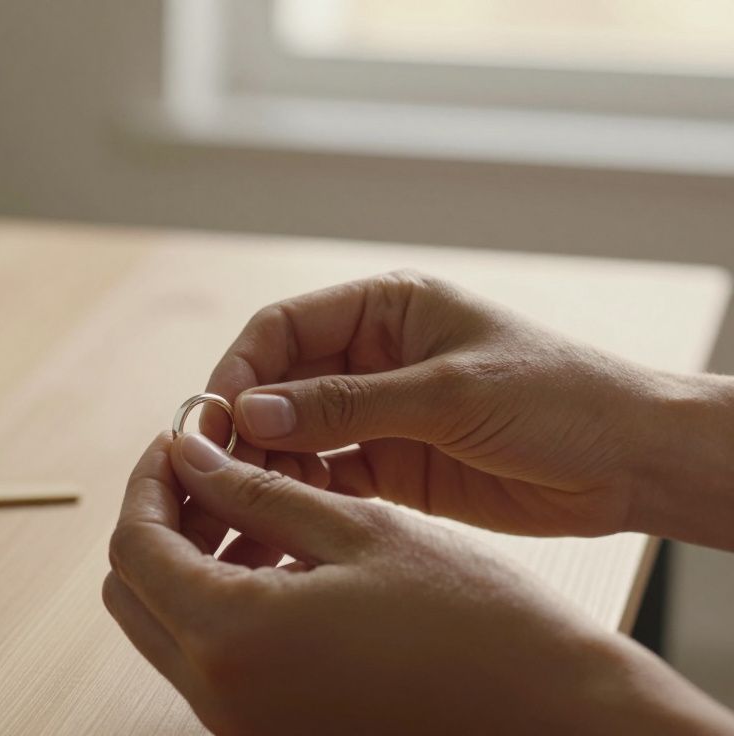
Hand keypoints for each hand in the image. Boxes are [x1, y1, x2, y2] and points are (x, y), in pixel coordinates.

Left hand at [104, 433, 733, 734]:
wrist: (553, 716)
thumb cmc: (475, 621)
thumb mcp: (358, 531)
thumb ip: (256, 491)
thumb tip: (191, 454)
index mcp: (231, 639)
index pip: (135, 546)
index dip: (148, 481)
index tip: (181, 441)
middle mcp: (221, 696)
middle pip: (135, 591)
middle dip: (161, 519)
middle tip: (210, 468)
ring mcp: (244, 725)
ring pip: (171, 627)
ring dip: (191, 561)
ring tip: (253, 507)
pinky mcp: (273, 733)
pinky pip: (215, 662)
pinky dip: (224, 606)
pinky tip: (280, 562)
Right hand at [202, 270, 708, 538]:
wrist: (632, 463)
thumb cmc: (559, 398)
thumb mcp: (449, 393)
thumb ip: (347, 405)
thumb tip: (253, 414)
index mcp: (387, 310)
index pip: (284, 327)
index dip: (242, 368)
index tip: (215, 416)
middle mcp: (372, 357)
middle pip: (279, 383)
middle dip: (244, 422)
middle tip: (215, 466)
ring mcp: (379, 413)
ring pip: (294, 433)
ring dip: (265, 462)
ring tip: (242, 498)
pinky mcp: (391, 465)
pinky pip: (325, 475)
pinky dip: (299, 492)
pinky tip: (282, 512)